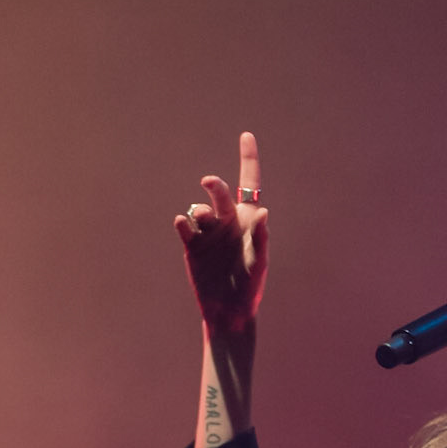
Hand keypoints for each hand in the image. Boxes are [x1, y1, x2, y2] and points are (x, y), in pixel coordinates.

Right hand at [174, 130, 268, 335]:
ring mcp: (208, 233)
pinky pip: (185, 225)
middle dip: (214, 185)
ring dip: (200, 210)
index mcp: (247, 221)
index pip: (249, 185)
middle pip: (219, 192)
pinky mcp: (192, 246)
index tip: (247, 136)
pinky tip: (185, 224)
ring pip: (200, 208)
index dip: (248, 160)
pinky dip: (184, 222)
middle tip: (209, 183)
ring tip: (202, 220)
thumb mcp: (259, 264)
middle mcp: (227, 222)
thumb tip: (263, 212)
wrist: (228, 312)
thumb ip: (261, 238)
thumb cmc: (250, 288)